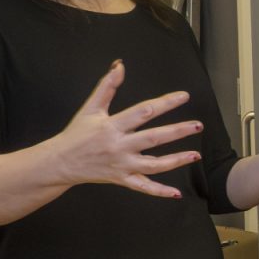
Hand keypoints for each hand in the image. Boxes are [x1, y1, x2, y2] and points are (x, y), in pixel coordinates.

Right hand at [49, 60, 203, 197]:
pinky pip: (143, 187)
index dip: (165, 103)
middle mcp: (118, 146)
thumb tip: (120, 65)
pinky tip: (176, 193)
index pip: (144, 111)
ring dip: (176, 160)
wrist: (59, 163)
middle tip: (198, 125)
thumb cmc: (76, 133)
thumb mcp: (90, 108)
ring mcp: (121, 165)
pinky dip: (159, 192)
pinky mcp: (121, 179)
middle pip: (153, 138)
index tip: (184, 96)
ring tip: (196, 155)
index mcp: (112, 126)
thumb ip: (107, 86)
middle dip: (178, 131)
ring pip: (153, 165)